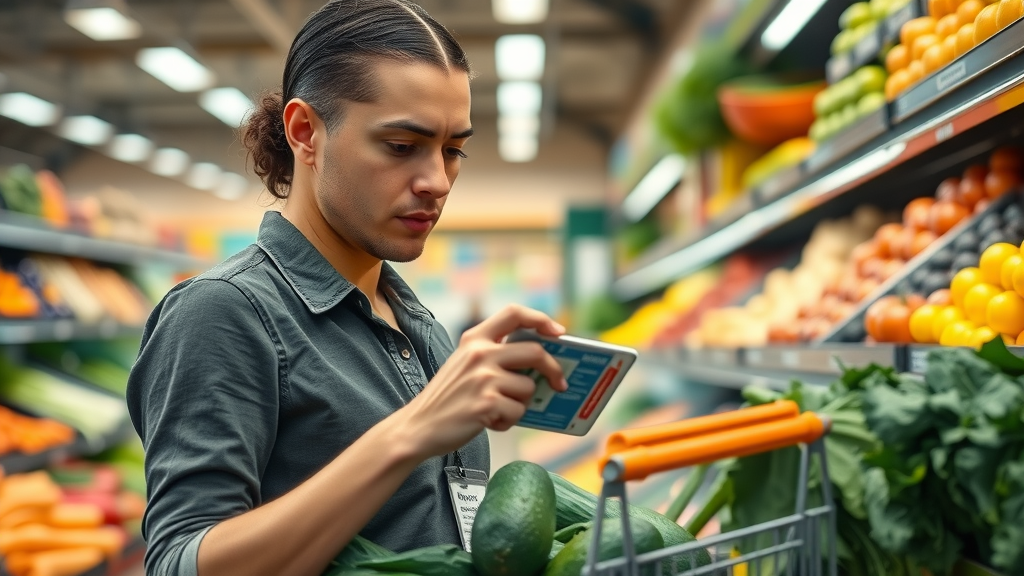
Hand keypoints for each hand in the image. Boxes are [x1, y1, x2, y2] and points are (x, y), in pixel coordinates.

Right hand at [392, 304, 567, 457]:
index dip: (541, 319)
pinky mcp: (487, 403)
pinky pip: (518, 411)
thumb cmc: (446, 398)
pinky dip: (507, 421)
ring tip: (496, 410)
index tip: (558, 332)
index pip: (514, 313)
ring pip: (528, 388)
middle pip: (535, 352)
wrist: (419, 426)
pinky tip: (488, 421)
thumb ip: (493, 355)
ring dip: (518, 404)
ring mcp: (484, 378)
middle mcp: (480, 354)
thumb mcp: (464, 363)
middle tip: (558, 383)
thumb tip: (538, 361)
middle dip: (553, 370)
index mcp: (474, 339)